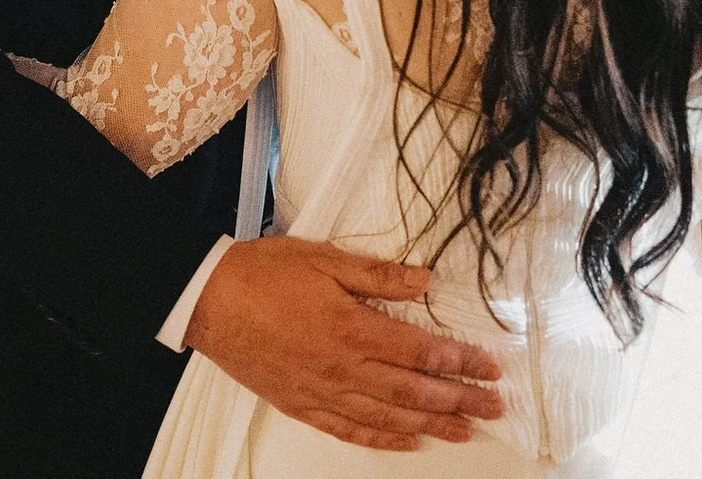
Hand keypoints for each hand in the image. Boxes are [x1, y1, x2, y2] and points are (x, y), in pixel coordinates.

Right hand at [183, 236, 503, 452]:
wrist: (208, 300)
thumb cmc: (262, 275)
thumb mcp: (325, 259)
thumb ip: (378, 275)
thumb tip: (424, 280)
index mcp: (354, 328)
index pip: (424, 351)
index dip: (462, 361)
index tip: (490, 366)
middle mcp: (344, 367)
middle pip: (416, 391)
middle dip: (461, 399)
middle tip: (494, 405)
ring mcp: (323, 391)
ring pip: (389, 416)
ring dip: (432, 424)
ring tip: (465, 430)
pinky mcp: (302, 404)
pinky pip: (350, 430)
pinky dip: (382, 439)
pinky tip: (405, 442)